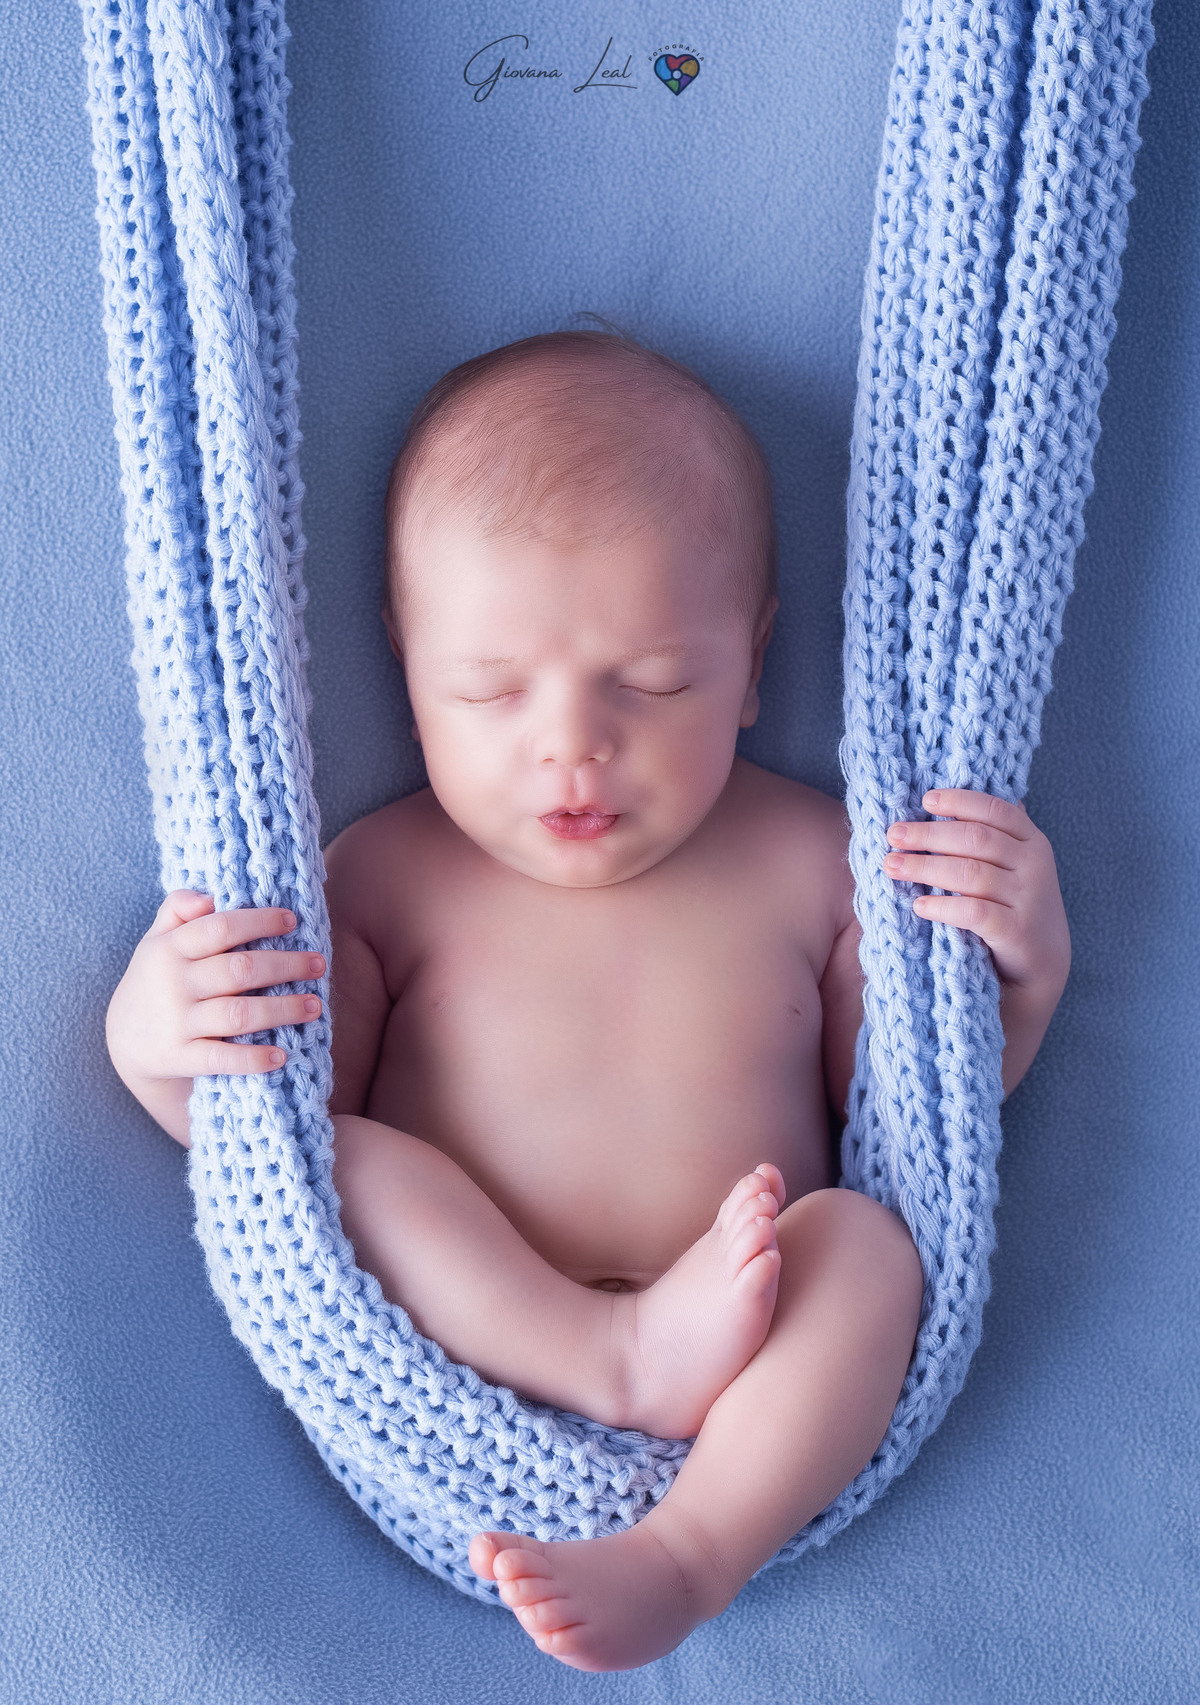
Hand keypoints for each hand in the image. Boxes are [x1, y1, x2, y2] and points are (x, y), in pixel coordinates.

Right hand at [106, 890, 324, 1095]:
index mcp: (170, 948)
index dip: (259, 922)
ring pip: (238, 1014)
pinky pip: (221, 1059)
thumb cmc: (155, 980)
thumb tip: (208, 896)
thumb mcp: (156, 940)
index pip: (220, 928)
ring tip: (314, 1006)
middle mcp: (174, 983)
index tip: (292, 921)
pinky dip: (252, 1059)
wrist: (123, 1040)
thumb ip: (177, 909)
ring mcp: (177, 1022)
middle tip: (319, 964)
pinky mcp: (180, 1057)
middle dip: (286, 965)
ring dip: (282, 1009)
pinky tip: (281, 1056)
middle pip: (239, 970)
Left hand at [882, 789, 1069, 994]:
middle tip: (894, 835)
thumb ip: (989, 836)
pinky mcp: (1016, 931)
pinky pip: (974, 912)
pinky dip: (943, 907)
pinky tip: (918, 905)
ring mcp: (1028, 899)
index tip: (925, 801)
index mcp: (1031, 842)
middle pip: (976, 839)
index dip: (960, 801)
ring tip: (893, 866)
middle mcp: (1033, 865)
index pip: (995, 810)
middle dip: (929, 835)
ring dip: (925, 868)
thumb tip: (939, 801)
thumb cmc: (1014, 905)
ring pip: (970, 873)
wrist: (1042, 962)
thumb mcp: (1011, 865)